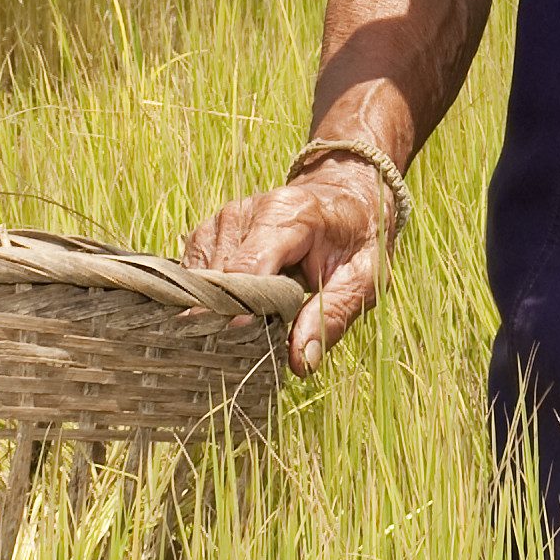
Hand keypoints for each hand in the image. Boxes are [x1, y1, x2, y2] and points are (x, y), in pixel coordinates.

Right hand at [181, 158, 397, 375]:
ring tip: (242, 334)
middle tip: (244, 354)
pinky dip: (207, 299)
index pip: (247, 268)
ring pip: (201, 280)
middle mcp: (247, 212)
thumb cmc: (357, 238)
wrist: (345, 196)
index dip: (239, 310)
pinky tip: (230, 314)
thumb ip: (333, 316)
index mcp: (289, 215)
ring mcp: (224, 219)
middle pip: (218, 278)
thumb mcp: (364, 277)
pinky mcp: (210, 231)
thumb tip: (302, 363)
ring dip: (217, 310)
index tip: (240, 346)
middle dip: (228, 318)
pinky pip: (194, 274)